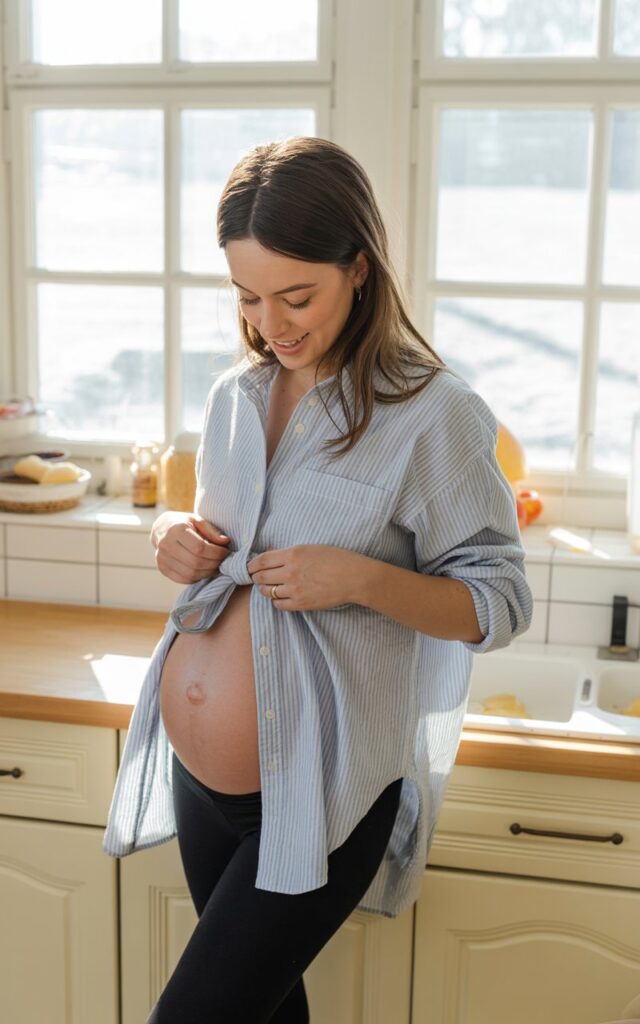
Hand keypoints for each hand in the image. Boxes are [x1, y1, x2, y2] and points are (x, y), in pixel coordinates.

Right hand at [150, 510, 230, 584]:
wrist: (161, 529)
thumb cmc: (184, 523)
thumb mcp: (198, 520)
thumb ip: (211, 531)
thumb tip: (225, 542)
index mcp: (176, 530)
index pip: (199, 548)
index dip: (216, 553)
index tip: (225, 552)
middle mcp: (166, 544)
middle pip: (195, 563)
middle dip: (213, 564)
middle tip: (222, 561)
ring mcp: (162, 558)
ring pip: (190, 574)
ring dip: (207, 573)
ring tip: (215, 566)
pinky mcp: (162, 568)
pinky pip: (183, 579)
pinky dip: (197, 578)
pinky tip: (203, 571)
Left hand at [247, 544, 364, 610]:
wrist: (354, 577)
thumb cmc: (336, 558)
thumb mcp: (310, 548)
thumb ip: (289, 553)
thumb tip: (269, 555)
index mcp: (292, 554)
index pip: (261, 561)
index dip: (252, 565)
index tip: (250, 567)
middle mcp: (290, 572)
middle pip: (261, 577)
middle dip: (256, 577)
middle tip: (257, 577)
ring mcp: (295, 589)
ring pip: (267, 592)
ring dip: (265, 589)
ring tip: (269, 587)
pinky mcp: (301, 603)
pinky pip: (279, 604)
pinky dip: (277, 601)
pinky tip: (282, 596)